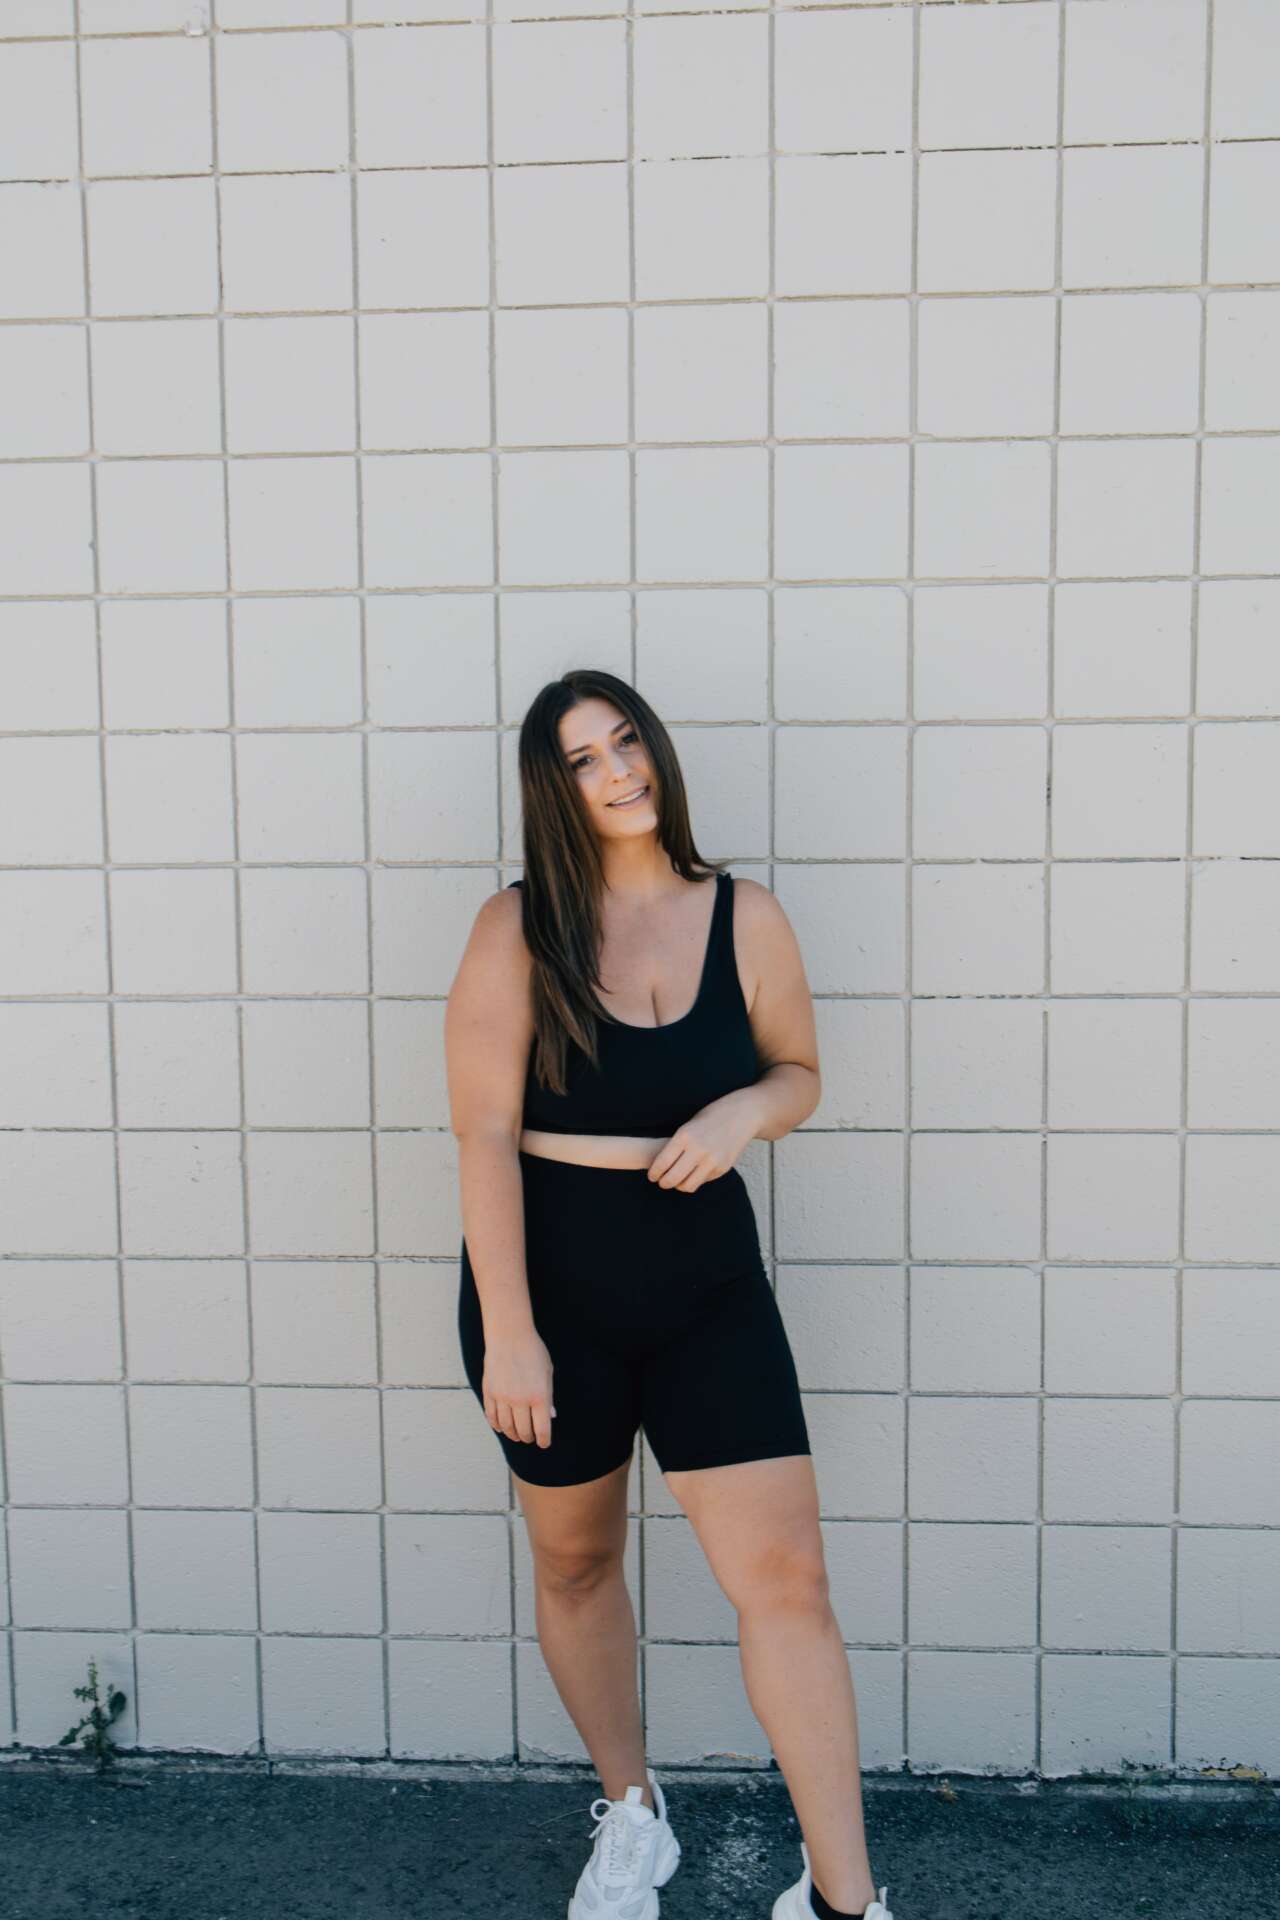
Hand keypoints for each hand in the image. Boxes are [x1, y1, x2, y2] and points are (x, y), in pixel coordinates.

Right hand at [482, 1328, 555, 1446]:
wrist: (509, 1335)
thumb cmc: (533, 1351)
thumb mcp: (548, 1372)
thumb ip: (549, 1397)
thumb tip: (550, 1417)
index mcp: (539, 1396)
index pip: (542, 1428)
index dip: (544, 1440)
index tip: (544, 1443)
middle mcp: (520, 1400)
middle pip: (523, 1430)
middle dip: (528, 1438)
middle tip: (530, 1438)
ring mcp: (502, 1397)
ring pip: (506, 1427)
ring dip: (512, 1434)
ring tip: (517, 1435)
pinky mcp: (489, 1392)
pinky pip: (491, 1416)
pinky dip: (497, 1425)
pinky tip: (502, 1427)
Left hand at [646, 1089, 761, 1192]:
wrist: (742, 1115)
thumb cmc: (710, 1118)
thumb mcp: (689, 1126)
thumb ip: (676, 1145)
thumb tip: (661, 1167)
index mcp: (685, 1135)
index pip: (662, 1163)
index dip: (654, 1173)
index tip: (652, 1176)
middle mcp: (698, 1149)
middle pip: (672, 1178)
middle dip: (663, 1183)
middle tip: (661, 1181)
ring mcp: (712, 1160)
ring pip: (687, 1186)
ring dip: (679, 1186)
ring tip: (676, 1180)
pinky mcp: (722, 1168)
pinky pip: (702, 1181)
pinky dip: (695, 1180)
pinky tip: (693, 1172)